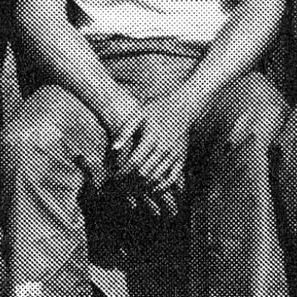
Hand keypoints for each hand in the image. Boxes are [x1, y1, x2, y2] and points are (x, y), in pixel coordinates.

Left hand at [112, 93, 190, 207]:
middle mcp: (164, 147)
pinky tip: (151, 189)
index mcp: (151, 136)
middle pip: (144, 173)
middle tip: (121, 185)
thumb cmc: (155, 110)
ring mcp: (174, 154)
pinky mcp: (181, 158)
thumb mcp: (139, 115)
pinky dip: (161, 187)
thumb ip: (125, 131)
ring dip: (142, 186)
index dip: (123, 172)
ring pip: (156, 178)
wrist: (182, 107)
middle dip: (130, 182)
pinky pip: (172, 178)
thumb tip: (113, 149)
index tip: (115, 176)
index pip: (134, 162)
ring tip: (131, 187)